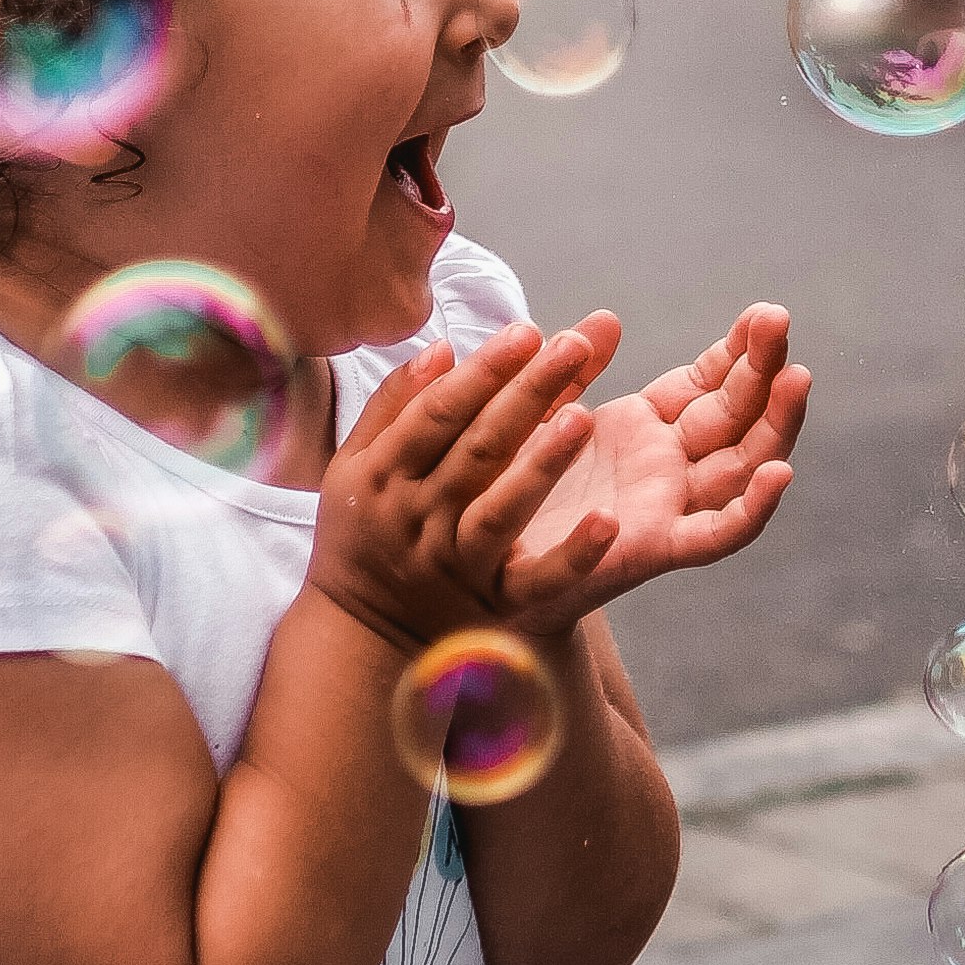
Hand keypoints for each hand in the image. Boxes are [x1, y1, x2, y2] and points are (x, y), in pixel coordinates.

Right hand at [308, 314, 614, 656]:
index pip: (438, 413)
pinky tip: (609, 523)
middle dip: (526, 395)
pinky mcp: (490, 604)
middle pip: (477, 449)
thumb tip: (443, 347)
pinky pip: (535, 580)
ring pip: (503, 510)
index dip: (483, 372)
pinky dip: (573, 556)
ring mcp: (455, 562)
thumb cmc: (364, 530)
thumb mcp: (356, 465)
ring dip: (543, 465)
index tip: (525, 331)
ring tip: (586, 418)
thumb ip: (394, 405)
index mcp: (383, 473)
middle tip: (572, 346)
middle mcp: (417, 516)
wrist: (361, 632)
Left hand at [493, 302, 806, 628]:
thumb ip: (569, 373)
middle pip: (734, 415)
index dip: (736, 350)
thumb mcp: (535, 420)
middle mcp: (665, 467)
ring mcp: (667, 507)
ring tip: (796, 375)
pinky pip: (715, 534)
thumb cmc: (501, 493)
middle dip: (761, 369)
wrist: (480, 579)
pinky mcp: (655, 549)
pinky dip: (751, 510)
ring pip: (741, 464)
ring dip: (775, 422)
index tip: (763, 314)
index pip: (706, 384)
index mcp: (643, 430)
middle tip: (779, 319)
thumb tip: (606, 320)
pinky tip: (780, 474)